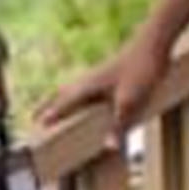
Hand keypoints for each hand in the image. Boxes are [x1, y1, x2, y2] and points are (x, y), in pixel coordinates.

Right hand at [45, 26, 174, 145]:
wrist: (155, 41)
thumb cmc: (142, 69)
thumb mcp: (131, 101)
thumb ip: (119, 125)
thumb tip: (108, 147)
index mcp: (89, 86)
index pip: (64, 103)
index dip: (51, 114)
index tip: (35, 124)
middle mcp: (89, 79)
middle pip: (62, 94)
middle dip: (48, 105)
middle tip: (33, 116)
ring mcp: (99, 74)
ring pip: (72, 88)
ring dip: (60, 98)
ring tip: (53, 105)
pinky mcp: (110, 72)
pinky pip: (85, 86)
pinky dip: (76, 94)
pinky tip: (86, 95)